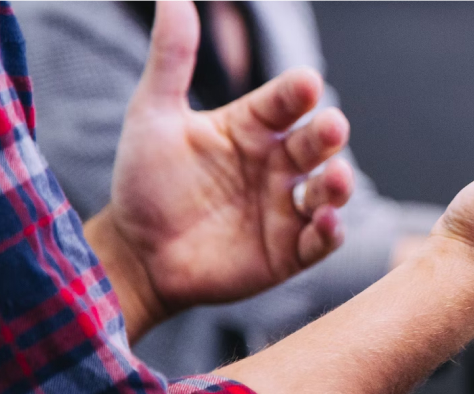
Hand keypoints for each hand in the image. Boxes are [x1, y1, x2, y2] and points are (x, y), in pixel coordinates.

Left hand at [86, 2, 352, 336]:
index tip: (305, 84)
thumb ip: (172, 59)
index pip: (285, 102)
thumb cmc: (145, 182)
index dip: (297, 93)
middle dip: (328, 134)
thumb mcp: (152, 116)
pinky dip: (329, 231)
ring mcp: (286, 208)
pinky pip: (320, 240)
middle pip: (316, 143)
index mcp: (253, 127)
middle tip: (331, 127)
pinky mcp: (289, 251)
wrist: (134, 254)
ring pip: (328, 190)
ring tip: (336, 178)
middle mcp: (277, 164)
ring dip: (339, 184)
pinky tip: (324, 222)